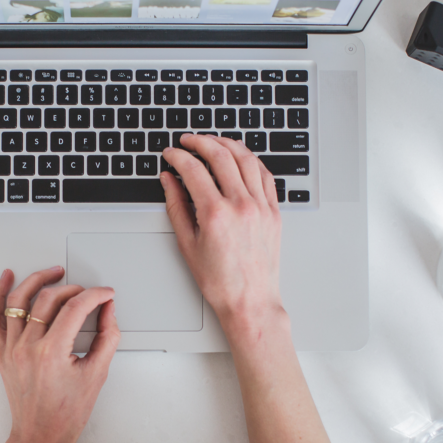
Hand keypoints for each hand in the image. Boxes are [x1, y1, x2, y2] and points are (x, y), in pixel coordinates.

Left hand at [0, 266, 120, 442]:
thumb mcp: (97, 374)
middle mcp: (28, 347)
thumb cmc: (66, 413)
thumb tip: (108, 311)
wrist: (41, 435)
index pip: (75, 308)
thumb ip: (107, 337)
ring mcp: (11, 348)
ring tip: (53, 272)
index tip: (105, 294)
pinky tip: (7, 279)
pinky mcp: (2, 352)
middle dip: (73, 289)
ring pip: (18, 300)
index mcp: (52, 353)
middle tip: (88, 292)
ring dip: (37, 280)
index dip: (95, 295)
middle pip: (49, 299)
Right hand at [160, 135, 283, 322]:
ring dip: (227, 144)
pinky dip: (251, 160)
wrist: (249, 301)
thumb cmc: (219, 281)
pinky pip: (265, 174)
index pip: (193, 170)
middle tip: (188, 140)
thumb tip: (168, 180)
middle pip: (220, 155)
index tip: (170, 154)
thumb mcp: (187, 243)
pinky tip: (240, 158)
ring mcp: (261, 206)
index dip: (178, 156)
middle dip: (200, 142)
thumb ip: (176, 206)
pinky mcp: (274, 211)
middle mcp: (241, 205)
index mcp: (216, 214)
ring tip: (213, 141)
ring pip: (246, 158)